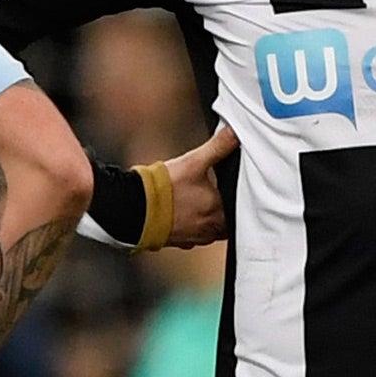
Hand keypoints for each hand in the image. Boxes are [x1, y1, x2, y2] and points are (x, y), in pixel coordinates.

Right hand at [162, 125, 239, 246]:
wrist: (133, 209)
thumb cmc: (162, 190)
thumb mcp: (193, 162)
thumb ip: (218, 147)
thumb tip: (234, 133)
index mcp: (219, 213)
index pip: (242, 208)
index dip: (240, 198)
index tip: (235, 189)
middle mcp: (210, 230)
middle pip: (229, 223)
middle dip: (226, 210)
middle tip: (221, 195)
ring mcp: (195, 238)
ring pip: (212, 231)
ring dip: (210, 220)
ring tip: (204, 204)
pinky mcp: (180, 242)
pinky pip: (195, 236)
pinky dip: (194, 226)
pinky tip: (186, 215)